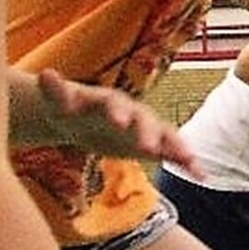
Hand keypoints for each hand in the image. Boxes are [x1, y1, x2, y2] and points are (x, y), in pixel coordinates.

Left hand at [30, 71, 196, 168]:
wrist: (83, 120)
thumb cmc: (71, 111)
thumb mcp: (58, 103)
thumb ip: (54, 91)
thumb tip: (45, 73)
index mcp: (110, 101)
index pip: (116, 104)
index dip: (119, 113)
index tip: (119, 124)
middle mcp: (134, 112)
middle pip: (144, 120)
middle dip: (147, 133)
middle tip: (149, 149)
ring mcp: (147, 129)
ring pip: (165, 135)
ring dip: (176, 146)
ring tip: (189, 160)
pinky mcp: (154, 145)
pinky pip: (174, 152)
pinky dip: (188, 162)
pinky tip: (203, 175)